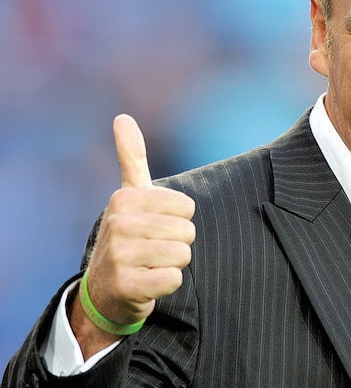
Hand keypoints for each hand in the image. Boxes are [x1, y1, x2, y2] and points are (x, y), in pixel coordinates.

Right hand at [70, 115, 194, 354]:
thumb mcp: (128, 196)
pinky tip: (146, 283)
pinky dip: (166, 284)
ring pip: (183, 255)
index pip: (187, 207)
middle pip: (187, 231)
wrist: (104, 292)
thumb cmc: (127, 238)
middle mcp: (119, 223)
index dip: (177, 221)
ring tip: (149, 265)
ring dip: (172, 265)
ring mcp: (120, 255)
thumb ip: (131, 157)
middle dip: (177, 244)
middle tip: (152, 250)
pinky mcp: (127, 285)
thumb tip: (122, 117)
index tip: (154, 228)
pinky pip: (174, 279)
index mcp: (124, 198)